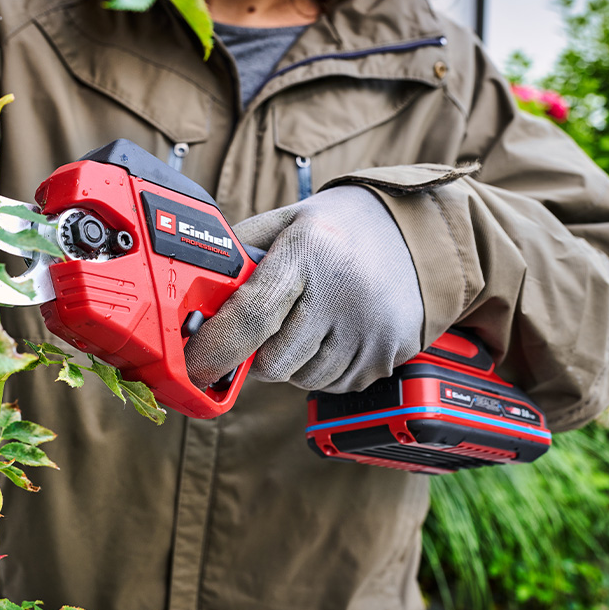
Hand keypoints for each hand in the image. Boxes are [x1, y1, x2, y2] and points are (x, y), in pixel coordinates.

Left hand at [184, 185, 423, 393]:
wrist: (415, 234)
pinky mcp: (387, 356)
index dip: (216, 349)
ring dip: (291, 362)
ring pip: (301, 380)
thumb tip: (193, 308)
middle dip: (254, 354)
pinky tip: (334, 333)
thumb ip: (236, 260)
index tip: (195, 367)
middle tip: (264, 326)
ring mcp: (370, 330)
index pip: (252, 316)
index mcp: (309, 251)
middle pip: (273, 362)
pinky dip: (322, 368)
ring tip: (308, 320)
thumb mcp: (282, 223)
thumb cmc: (333, 230)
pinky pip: (332, 386)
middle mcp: (343, 293)